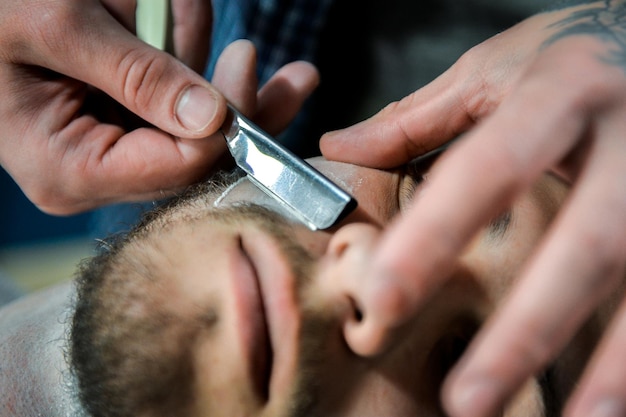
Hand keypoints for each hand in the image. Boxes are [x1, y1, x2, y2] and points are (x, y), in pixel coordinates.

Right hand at [0, 0, 222, 213]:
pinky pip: (169, 103)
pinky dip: (179, 55)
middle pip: (195, 156)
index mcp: (70, 170)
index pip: (175, 168)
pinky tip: (179, 14)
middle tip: (293, 74)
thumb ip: (137, 74)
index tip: (244, 64)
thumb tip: (212, 117)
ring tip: (189, 7)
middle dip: (236, 102)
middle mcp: (94, 175)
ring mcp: (109, 151)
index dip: (224, 124)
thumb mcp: (58, 28)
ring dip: (199, 61)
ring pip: (190, 126)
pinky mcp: (118, 126)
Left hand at [320, 2, 625, 416]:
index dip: (435, 236)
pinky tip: (617, 404)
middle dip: (527, 331)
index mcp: (559, 92)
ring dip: (613, 367)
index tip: (384, 301)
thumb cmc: (570, 56)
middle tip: (466, 402)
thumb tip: (339, 144)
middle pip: (583, 245)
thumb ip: (418, 117)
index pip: (487, 171)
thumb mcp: (495, 70)